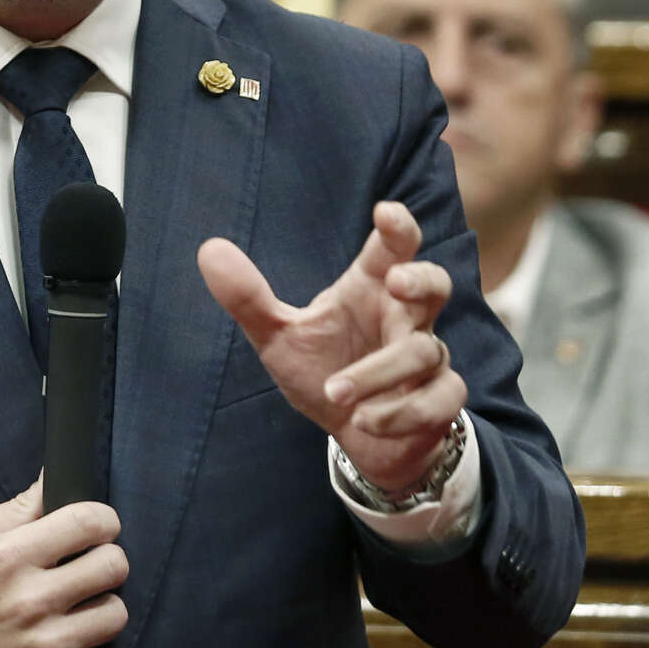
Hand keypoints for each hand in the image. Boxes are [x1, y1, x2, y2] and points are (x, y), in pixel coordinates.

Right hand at [0, 477, 127, 647]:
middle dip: (106, 562)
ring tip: (73, 613)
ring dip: (98, 611)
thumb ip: (18, 508)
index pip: (88, 522)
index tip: (98, 529)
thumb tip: (55, 477)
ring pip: (115, 615)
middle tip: (87, 571)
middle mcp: (31, 601)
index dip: (103, 521)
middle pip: (114, 566)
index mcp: (9, 557)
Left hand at [199, 201, 468, 495]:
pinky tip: (364, 422)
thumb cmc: (325, 370)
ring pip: (423, 352)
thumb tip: (207, 249)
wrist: (356, 434)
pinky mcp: (441, 400)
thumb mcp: (279, 337)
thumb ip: (248, 298)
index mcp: (372, 289)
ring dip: (379, 374)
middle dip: (421, 279)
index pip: (394, 248)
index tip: (384, 212)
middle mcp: (406, 317)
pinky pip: (438, 400)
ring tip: (337, 393)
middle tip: (396, 281)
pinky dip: (401, 413)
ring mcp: (429, 359)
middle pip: (436, 283)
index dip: (397, 227)